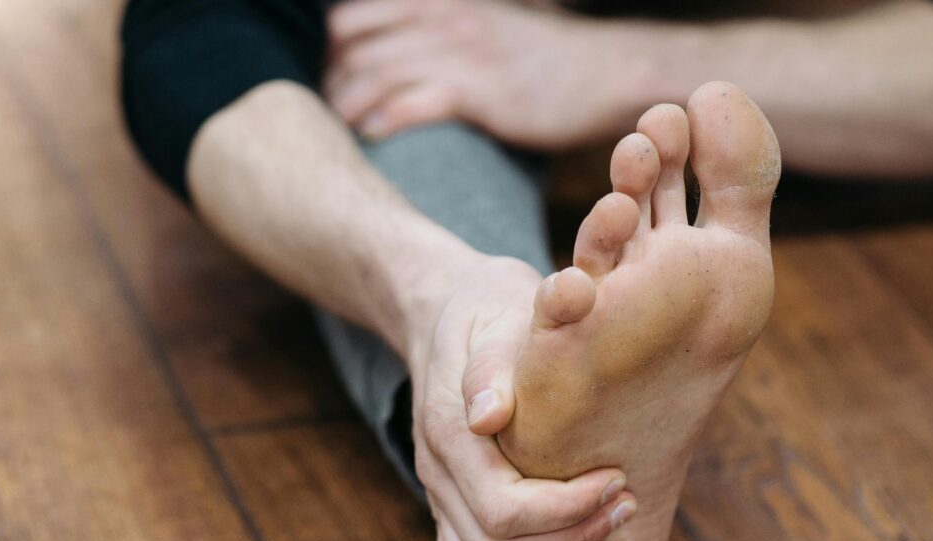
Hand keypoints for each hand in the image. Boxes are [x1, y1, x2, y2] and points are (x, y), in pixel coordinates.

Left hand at [326, 0, 637, 149]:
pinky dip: (383, 121)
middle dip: (330, 83)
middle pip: (353, 47)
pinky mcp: (479, 90)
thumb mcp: (480, 28)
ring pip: (375, 75)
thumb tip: (387, 60)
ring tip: (343, 130)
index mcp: (437, 2)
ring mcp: (461, 53)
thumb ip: (433, 33)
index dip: (329, 53)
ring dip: (347, 106)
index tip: (328, 85)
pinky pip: (412, 103)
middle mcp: (443, 19)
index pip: (350, 18)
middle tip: (328, 115)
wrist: (604, 71)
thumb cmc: (538, 60)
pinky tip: (372, 136)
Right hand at [407, 256, 636, 540]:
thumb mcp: (497, 310)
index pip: (503, 509)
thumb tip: (488, 414)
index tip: (618, 482)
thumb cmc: (491, 308)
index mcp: (448, 430)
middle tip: (627, 509)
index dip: (567, 511)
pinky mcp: (449, 509)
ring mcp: (439, 496)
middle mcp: (436, 472)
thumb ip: (492, 363)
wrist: (450, 309)